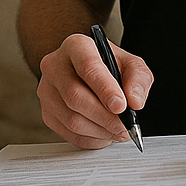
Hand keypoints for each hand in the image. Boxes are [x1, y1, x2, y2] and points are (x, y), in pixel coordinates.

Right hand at [36, 32, 151, 149]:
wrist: (87, 72)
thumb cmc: (108, 65)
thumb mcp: (131, 64)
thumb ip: (138, 79)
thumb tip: (135, 102)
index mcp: (76, 46)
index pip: (88, 67)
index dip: (105, 89)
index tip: (121, 106)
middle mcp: (55, 66)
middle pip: (75, 97)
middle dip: (105, 117)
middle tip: (125, 126)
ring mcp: (47, 90)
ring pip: (71, 119)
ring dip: (100, 131)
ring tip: (118, 131)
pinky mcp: (47, 112)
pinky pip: (68, 133)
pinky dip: (91, 139)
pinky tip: (104, 134)